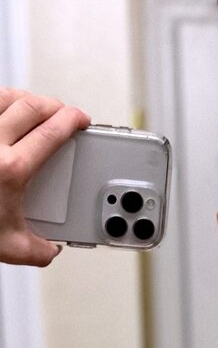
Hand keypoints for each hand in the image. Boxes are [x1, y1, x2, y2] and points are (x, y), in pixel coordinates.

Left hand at [0, 89, 89, 266]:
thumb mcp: (9, 247)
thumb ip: (39, 250)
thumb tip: (48, 249)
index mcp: (11, 169)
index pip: (51, 132)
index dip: (71, 120)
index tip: (79, 119)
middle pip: (31, 107)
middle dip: (53, 105)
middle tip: (62, 112)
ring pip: (3, 97)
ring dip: (24, 98)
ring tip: (33, 106)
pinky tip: (2, 109)